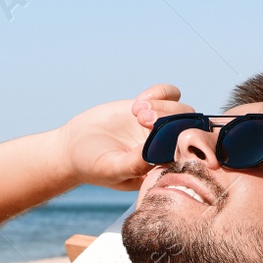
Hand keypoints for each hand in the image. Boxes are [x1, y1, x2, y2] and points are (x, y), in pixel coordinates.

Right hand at [58, 84, 191, 189]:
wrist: (74, 147)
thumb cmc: (93, 166)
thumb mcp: (113, 169)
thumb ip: (136, 164)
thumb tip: (160, 152)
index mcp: (164, 168)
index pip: (189, 154)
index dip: (181, 141)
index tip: (157, 136)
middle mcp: (167, 147)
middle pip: (189, 129)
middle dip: (170, 119)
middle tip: (142, 120)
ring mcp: (161, 126)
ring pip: (182, 110)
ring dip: (163, 106)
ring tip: (137, 112)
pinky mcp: (151, 107)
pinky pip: (170, 94)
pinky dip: (159, 93)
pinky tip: (138, 102)